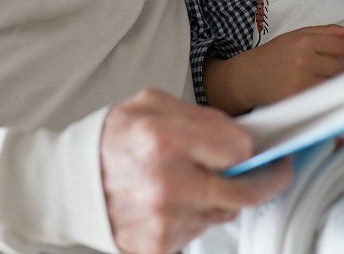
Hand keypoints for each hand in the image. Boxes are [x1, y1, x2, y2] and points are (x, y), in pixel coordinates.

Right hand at [101, 89, 291, 253]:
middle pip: (244, 191)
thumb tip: (241, 133)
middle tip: (274, 171)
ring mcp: (164, 220)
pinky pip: (201, 230)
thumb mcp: (151, 104)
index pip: (239, 150)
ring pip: (225, 212)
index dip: (253, 148)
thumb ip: (201, 116)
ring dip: (224, 196)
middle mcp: (166, 184)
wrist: (69, 183)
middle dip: (264, 180)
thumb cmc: (110, 141)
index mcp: (163, 140)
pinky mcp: (160, 246)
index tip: (262, 148)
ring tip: (199, 179)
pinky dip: (198, 214)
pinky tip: (178, 200)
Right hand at [203, 25, 343, 114]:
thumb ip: (325, 32)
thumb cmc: (273, 55)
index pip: (340, 46)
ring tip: (322, 81)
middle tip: (336, 72)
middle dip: (342, 70)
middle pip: (339, 67)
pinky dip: (323, 95)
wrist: (247, 76)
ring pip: (332, 83)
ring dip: (332, 83)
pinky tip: (315, 92)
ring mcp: (300, 80)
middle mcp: (303, 58)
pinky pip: (321, 97)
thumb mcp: (295, 36)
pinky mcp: (296, 97)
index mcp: (304, 40)